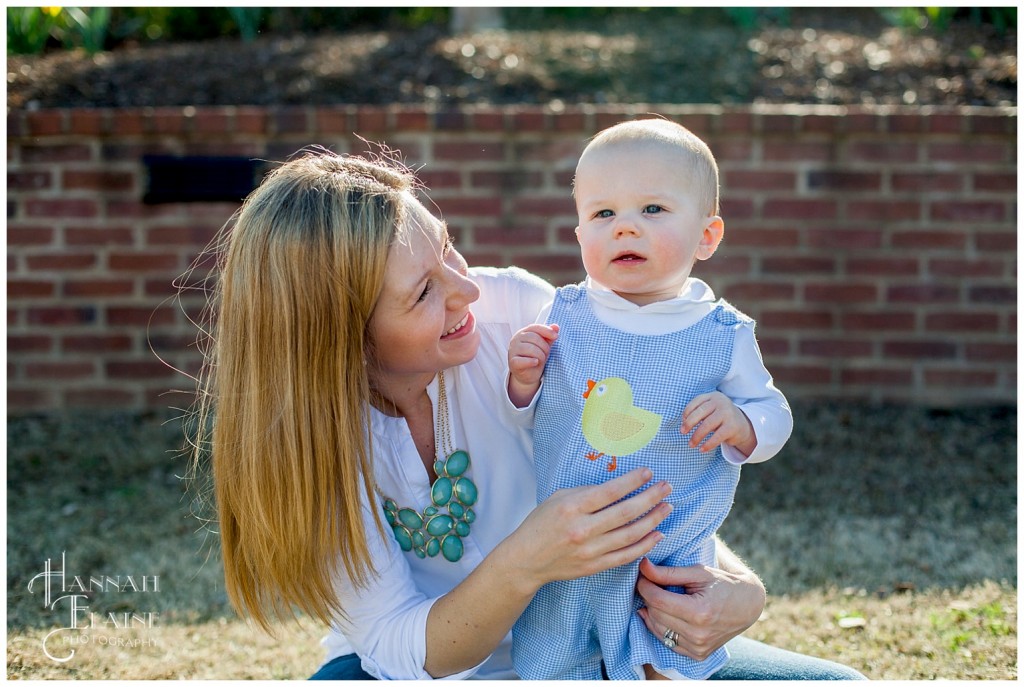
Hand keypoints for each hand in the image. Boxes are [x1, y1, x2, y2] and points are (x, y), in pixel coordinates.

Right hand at [503, 468, 672, 592]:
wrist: (526, 560)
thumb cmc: (541, 523)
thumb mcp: (558, 498)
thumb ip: (586, 491)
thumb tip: (616, 487)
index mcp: (572, 508)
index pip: (610, 492)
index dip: (632, 481)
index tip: (649, 472)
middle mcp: (583, 529)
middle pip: (625, 512)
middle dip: (650, 498)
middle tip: (667, 487)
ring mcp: (590, 550)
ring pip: (630, 535)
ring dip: (653, 520)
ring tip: (667, 507)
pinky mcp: (595, 566)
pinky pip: (626, 556)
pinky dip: (645, 545)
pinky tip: (657, 534)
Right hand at [507, 323, 558, 406]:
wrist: (528, 375)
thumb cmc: (536, 357)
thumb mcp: (544, 345)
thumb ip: (549, 336)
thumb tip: (556, 326)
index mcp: (523, 333)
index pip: (535, 327)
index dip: (546, 331)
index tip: (556, 336)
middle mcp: (515, 339)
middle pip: (534, 337)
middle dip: (544, 346)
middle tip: (546, 354)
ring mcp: (513, 350)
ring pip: (530, 348)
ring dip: (540, 355)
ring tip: (541, 360)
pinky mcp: (513, 362)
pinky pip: (523, 360)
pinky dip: (531, 361)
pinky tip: (536, 362)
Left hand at [635, 557, 765, 660]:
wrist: (747, 605)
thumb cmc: (723, 584)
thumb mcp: (698, 572)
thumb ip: (668, 572)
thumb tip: (643, 566)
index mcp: (700, 612)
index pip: (658, 600)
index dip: (645, 586)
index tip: (643, 575)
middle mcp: (698, 634)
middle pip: (656, 614)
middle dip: (648, 597)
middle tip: (649, 583)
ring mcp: (698, 647)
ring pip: (658, 629)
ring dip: (651, 612)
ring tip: (656, 597)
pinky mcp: (697, 654)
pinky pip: (667, 641)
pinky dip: (660, 627)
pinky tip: (662, 613)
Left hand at [681, 391, 755, 455]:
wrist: (743, 426)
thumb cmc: (721, 418)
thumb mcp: (711, 411)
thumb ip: (699, 412)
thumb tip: (683, 424)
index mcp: (714, 396)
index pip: (697, 401)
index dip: (687, 411)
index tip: (682, 421)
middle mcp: (721, 402)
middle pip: (700, 412)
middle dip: (689, 423)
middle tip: (682, 432)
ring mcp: (727, 413)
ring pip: (707, 425)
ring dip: (696, 436)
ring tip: (691, 444)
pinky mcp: (732, 426)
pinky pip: (716, 437)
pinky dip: (708, 444)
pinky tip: (702, 449)